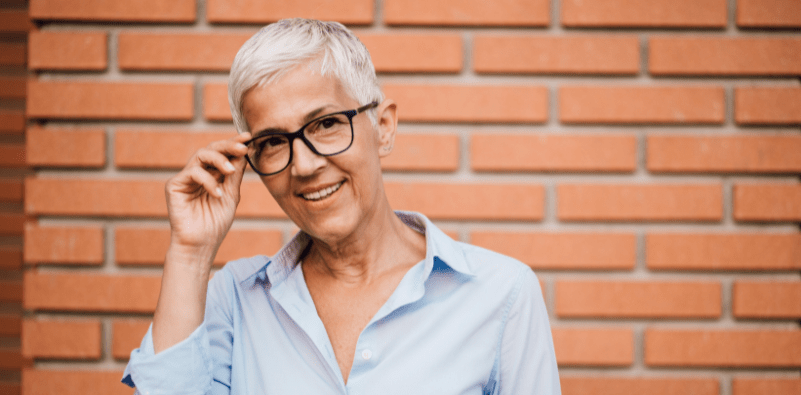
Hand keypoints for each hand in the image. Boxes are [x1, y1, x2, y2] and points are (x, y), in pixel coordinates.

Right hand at [164, 132, 251, 257]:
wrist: (201, 244)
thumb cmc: (216, 223)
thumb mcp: (231, 195)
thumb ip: (234, 175)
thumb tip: (243, 152)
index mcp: (212, 175)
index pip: (223, 154)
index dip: (234, 144)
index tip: (249, 137)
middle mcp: (198, 173)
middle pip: (211, 149)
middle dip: (228, 146)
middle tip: (242, 147)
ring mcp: (186, 178)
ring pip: (201, 155)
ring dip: (219, 159)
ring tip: (230, 171)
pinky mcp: (174, 185)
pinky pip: (193, 172)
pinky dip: (208, 180)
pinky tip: (217, 193)